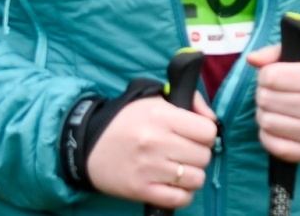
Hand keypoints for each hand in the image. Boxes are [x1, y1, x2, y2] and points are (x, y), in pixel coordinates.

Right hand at [85, 92, 217, 206]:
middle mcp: (156, 142)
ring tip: (179, 168)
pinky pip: (179, 199)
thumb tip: (211, 118)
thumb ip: (188, 102)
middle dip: (199, 154)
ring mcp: (149, 168)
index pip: (207, 131)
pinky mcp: (140, 190)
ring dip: (191, 175)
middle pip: (203, 156)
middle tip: (186, 152)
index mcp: (161, 116)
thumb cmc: (125, 121)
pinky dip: (182, 194)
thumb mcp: (154, 99)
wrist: (87, 144)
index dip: (206, 134)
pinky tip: (173, 184)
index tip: (197, 135)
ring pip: (195, 179)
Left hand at [246, 43, 299, 160]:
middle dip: (263, 95)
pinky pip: (272, 145)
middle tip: (274, 95)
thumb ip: (275, 53)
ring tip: (275, 111)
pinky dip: (267, 136)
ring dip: (264, 115)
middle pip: (265, 99)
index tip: (273, 78)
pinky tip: (277, 128)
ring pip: (266, 122)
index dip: (265, 76)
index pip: (270, 76)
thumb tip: (251, 59)